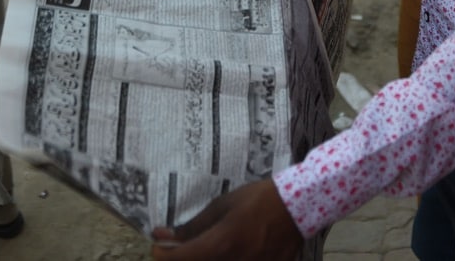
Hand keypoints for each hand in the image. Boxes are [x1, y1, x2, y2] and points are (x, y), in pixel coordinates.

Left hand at [150, 179, 301, 260]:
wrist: (296, 207)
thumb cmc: (257, 200)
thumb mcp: (223, 206)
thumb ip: (194, 226)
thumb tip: (165, 235)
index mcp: (222, 243)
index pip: (181, 258)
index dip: (163, 255)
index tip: (158, 247)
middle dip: (182, 257)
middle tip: (179, 249)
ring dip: (203, 259)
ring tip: (206, 247)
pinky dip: (225, 260)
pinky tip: (228, 252)